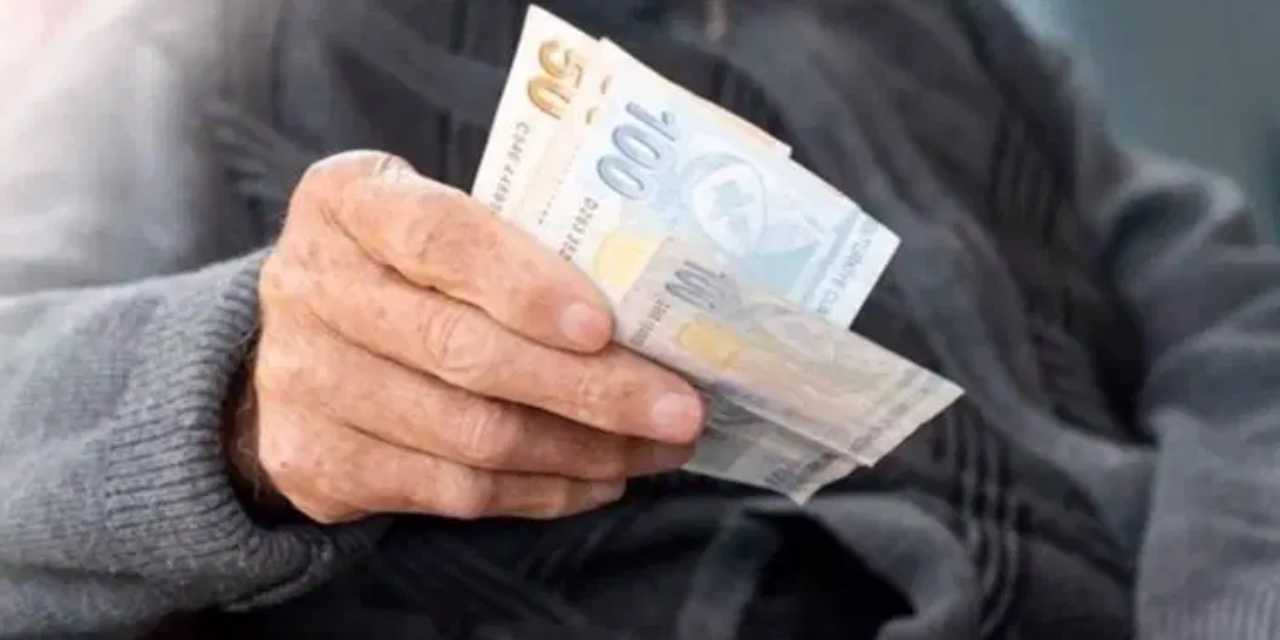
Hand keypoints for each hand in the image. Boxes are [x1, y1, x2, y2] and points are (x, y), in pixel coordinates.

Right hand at [226, 151, 703, 523]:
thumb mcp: (438, 220)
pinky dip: (543, 490)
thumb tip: (656, 307)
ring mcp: (304, 383)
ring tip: (659, 447)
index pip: (439, 238)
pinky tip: (601, 477)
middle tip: (680, 409)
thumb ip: (515, 245)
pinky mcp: (318, 464)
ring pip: (470, 434)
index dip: (524, 285)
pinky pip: (454, 493)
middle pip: (463, 351)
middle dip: (589, 387)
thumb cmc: (407, 267)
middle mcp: (310, 287)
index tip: (604, 327)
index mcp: (346, 202)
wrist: (299, 344)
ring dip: (582, 449)